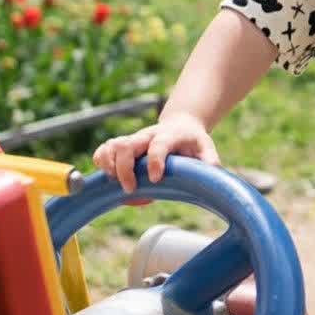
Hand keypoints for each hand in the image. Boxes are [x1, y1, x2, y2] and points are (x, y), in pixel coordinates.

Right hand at [92, 112, 219, 195]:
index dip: (155, 160)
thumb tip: (213, 172)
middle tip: (131, 189)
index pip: (159, 145)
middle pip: (128, 145)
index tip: (155, 179)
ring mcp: (133, 139)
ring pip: (113, 145)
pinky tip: (107, 176)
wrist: (181, 124)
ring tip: (115, 183)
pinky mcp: (122, 144)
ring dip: (109, 165)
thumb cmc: (192, 141)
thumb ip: (209, 159)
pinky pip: (104, 149)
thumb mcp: (206, 147)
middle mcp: (148, 135)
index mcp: (170, 135)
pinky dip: (101, 162)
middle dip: (124, 169)